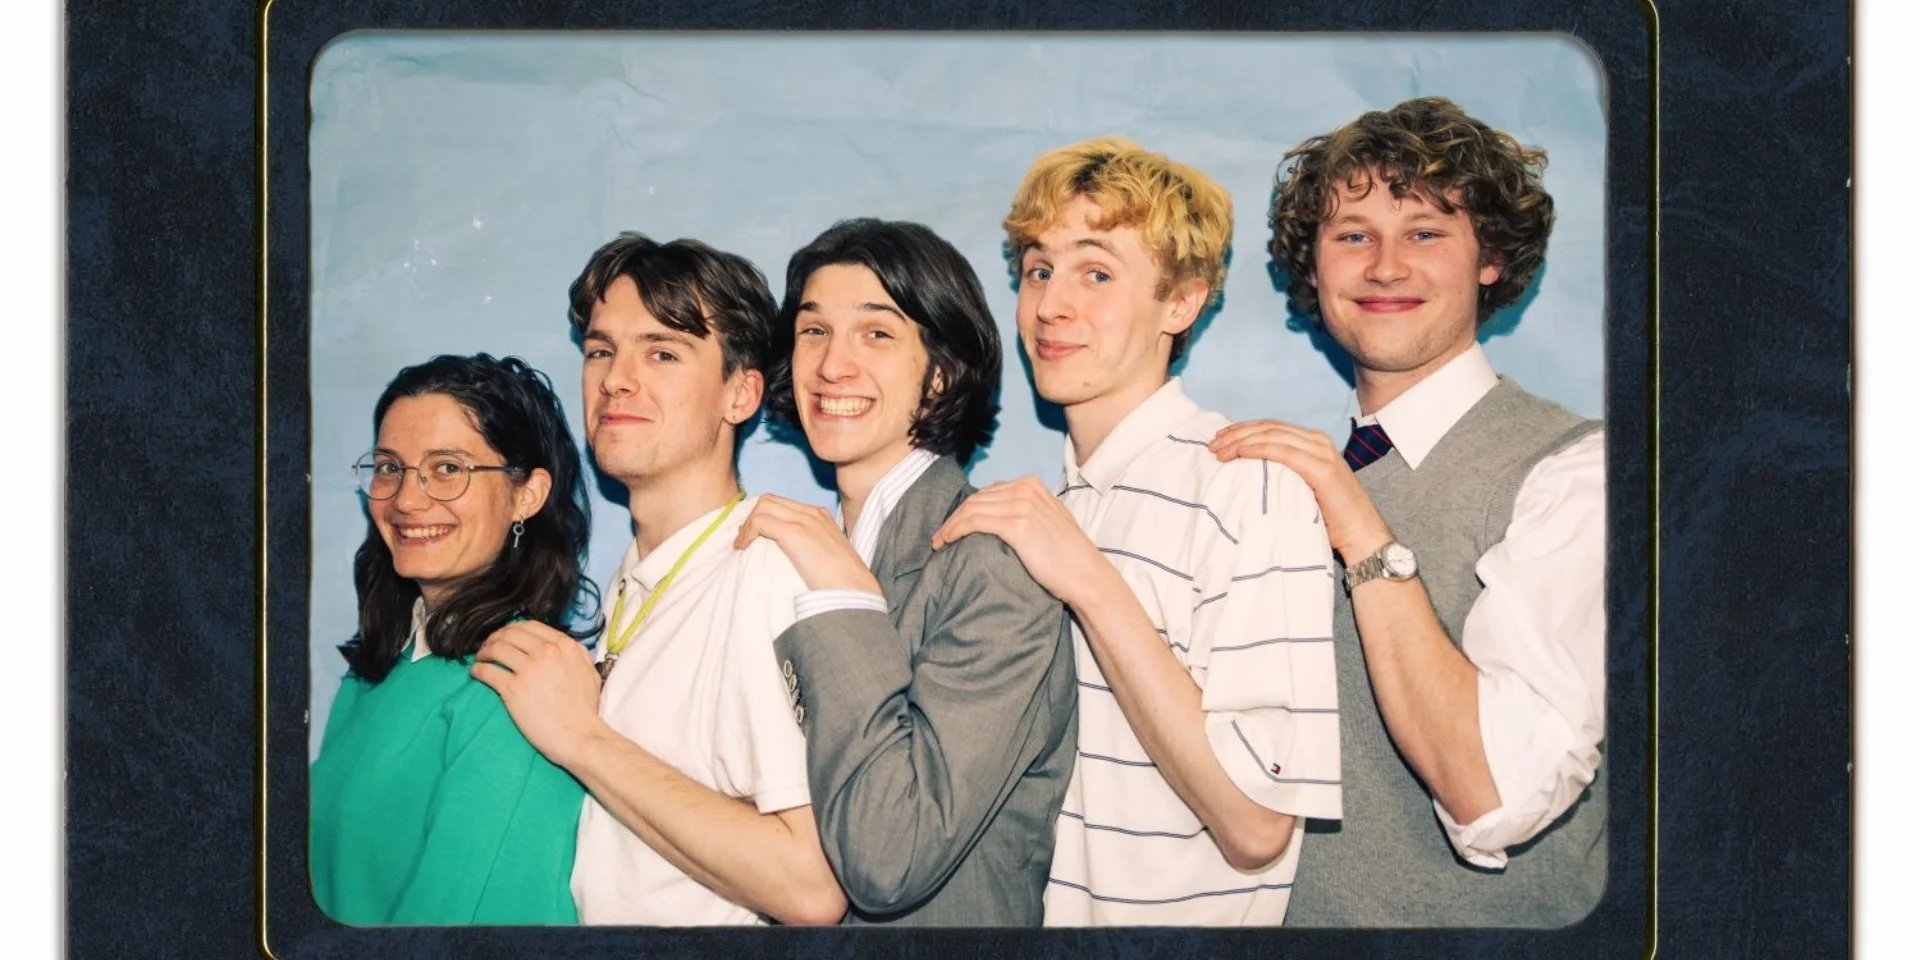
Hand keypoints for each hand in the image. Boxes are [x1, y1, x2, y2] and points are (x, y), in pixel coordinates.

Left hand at [471, 620, 608, 768]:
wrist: (579, 735)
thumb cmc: (585, 709)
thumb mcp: (589, 672)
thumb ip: (576, 655)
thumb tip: (563, 648)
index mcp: (565, 646)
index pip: (530, 626)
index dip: (513, 629)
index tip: (506, 637)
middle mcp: (547, 652)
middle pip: (510, 634)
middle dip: (495, 638)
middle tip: (489, 647)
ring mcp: (529, 670)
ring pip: (496, 649)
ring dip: (484, 652)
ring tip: (480, 659)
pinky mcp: (513, 689)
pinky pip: (488, 671)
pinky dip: (478, 670)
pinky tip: (476, 673)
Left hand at [731, 494, 882, 592]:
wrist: (853, 588)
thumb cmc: (842, 580)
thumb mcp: (826, 554)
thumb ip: (810, 545)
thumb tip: (790, 553)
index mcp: (820, 515)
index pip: (782, 503)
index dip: (763, 515)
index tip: (753, 534)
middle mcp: (811, 512)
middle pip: (769, 500)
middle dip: (752, 516)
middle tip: (744, 537)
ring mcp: (804, 520)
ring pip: (762, 507)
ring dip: (747, 524)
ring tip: (742, 543)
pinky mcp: (795, 532)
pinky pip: (760, 523)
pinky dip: (746, 533)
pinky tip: (742, 547)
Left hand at [929, 476, 1112, 606]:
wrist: (1085, 575)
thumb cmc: (1067, 556)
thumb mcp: (1048, 520)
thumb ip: (1026, 510)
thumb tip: (997, 513)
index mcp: (1032, 484)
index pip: (987, 492)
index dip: (966, 509)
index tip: (953, 526)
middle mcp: (1026, 489)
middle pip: (976, 499)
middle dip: (954, 517)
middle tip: (940, 536)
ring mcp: (1021, 504)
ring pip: (970, 509)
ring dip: (949, 525)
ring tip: (939, 542)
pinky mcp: (1016, 524)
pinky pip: (973, 522)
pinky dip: (954, 530)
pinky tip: (945, 542)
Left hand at [1208, 419, 1391, 561]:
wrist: (1361, 536)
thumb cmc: (1328, 518)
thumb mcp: (1300, 487)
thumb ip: (1282, 473)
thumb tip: (1247, 470)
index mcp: (1313, 442)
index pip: (1271, 427)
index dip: (1242, 430)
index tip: (1218, 440)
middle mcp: (1318, 441)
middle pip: (1268, 427)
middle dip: (1236, 434)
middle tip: (1212, 446)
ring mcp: (1322, 452)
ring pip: (1273, 435)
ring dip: (1241, 441)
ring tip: (1219, 451)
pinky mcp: (1323, 469)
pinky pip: (1283, 452)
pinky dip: (1259, 449)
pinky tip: (1240, 454)